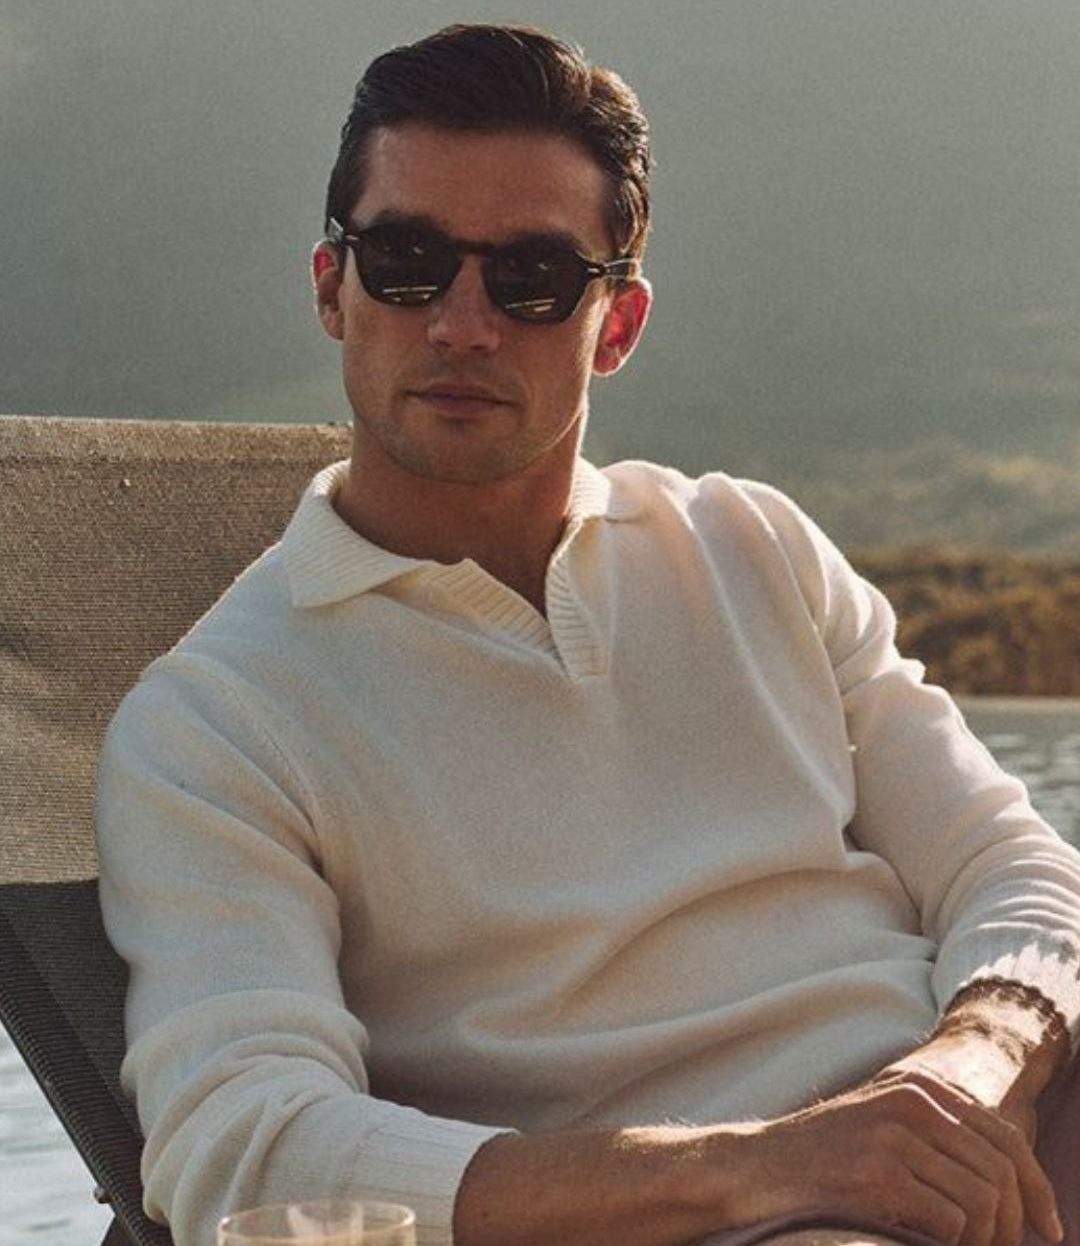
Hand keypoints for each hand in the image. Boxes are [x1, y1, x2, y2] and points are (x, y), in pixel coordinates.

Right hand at [746, 1065, 1060, 1245]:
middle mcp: (913, 1100)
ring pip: (984, 1198)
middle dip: (1015, 1223)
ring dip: (984, 1239)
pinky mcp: (880, 1170)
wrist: (763, 1164)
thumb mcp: (888, 1128)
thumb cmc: (829, 1157)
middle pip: (1002, 1169)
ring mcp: (895, 1132)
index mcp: (921, 1086)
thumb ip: (939, 1135)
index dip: (1037, 1188)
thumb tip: (1010, 1183)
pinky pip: (952, 1219)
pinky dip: (954, 1244)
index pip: (1005, 1137)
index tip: (1048, 1228)